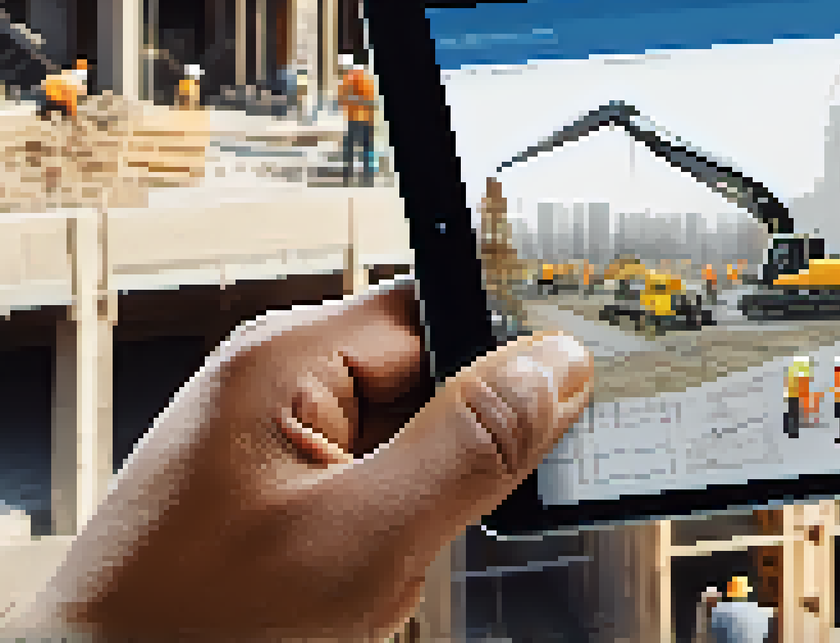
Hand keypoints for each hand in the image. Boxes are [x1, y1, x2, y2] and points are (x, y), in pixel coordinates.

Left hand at [3, 278, 592, 640]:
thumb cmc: (197, 631)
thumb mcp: (363, 540)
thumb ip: (470, 445)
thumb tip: (555, 365)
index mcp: (288, 359)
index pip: (440, 310)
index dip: (507, 357)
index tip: (561, 409)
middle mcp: (278, 380)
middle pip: (430, 377)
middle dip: (453, 460)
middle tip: (426, 527)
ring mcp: (273, 436)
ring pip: (408, 443)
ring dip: (419, 510)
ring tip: (364, 570)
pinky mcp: (275, 486)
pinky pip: (371, 487)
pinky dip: (385, 537)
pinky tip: (346, 585)